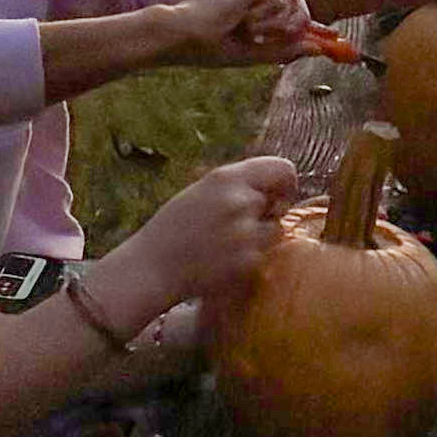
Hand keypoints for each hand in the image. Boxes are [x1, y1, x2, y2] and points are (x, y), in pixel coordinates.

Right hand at [106, 153, 301, 339]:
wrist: (151, 268)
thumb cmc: (172, 229)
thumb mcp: (201, 192)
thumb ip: (236, 187)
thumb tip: (272, 189)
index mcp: (226, 178)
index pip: (282, 168)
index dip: (285, 183)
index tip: (277, 195)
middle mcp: (240, 201)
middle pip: (279, 202)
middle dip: (267, 213)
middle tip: (240, 226)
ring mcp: (246, 232)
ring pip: (275, 230)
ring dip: (260, 237)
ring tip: (228, 244)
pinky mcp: (248, 261)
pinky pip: (263, 255)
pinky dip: (249, 258)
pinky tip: (222, 260)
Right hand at [163, 0, 319, 68]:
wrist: (181, 37)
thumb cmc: (208, 47)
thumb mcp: (255, 51)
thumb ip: (286, 48)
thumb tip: (319, 48)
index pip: (285, 3)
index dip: (307, 23)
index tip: (332, 42)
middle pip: (296, 1)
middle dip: (301, 27)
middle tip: (291, 45)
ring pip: (292, 3)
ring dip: (278, 28)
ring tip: (248, 33)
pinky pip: (280, 3)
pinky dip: (268, 22)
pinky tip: (243, 24)